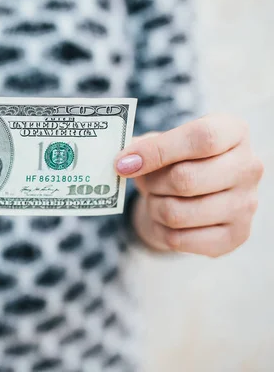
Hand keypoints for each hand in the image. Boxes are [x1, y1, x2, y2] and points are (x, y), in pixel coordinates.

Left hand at [115, 114, 263, 257]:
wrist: (194, 195)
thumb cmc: (176, 161)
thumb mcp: (161, 143)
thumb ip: (142, 147)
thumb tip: (123, 161)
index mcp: (233, 132)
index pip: (201, 137)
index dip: (157, 151)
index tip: (123, 163)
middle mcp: (248, 166)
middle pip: (185, 179)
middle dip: (152, 183)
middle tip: (145, 183)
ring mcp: (246, 204)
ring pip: (177, 213)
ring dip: (154, 208)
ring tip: (157, 199)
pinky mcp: (236, 236)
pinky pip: (179, 239)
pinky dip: (161, 230)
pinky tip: (167, 220)